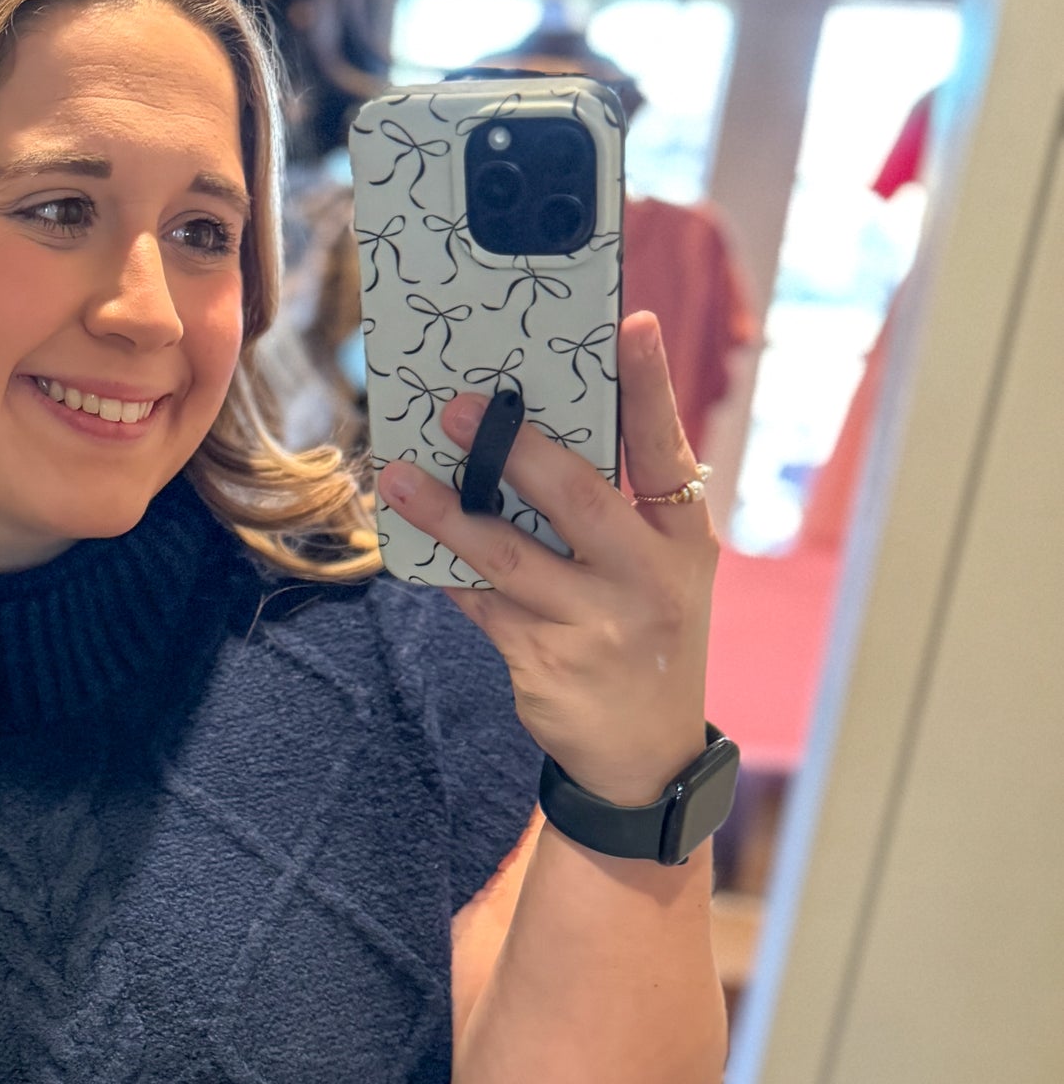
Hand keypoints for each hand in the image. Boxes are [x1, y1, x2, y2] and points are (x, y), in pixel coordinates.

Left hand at [377, 312, 716, 808]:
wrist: (645, 756)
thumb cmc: (646, 636)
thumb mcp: (661, 572)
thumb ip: (619, 512)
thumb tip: (527, 442)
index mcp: (684, 543)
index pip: (669, 453)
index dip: (651, 389)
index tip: (630, 327)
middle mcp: (646, 580)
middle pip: (577, 498)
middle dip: (514, 448)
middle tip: (460, 407)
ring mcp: (594, 626)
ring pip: (507, 556)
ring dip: (447, 514)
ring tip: (399, 479)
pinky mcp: (543, 664)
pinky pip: (480, 603)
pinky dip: (446, 570)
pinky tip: (415, 541)